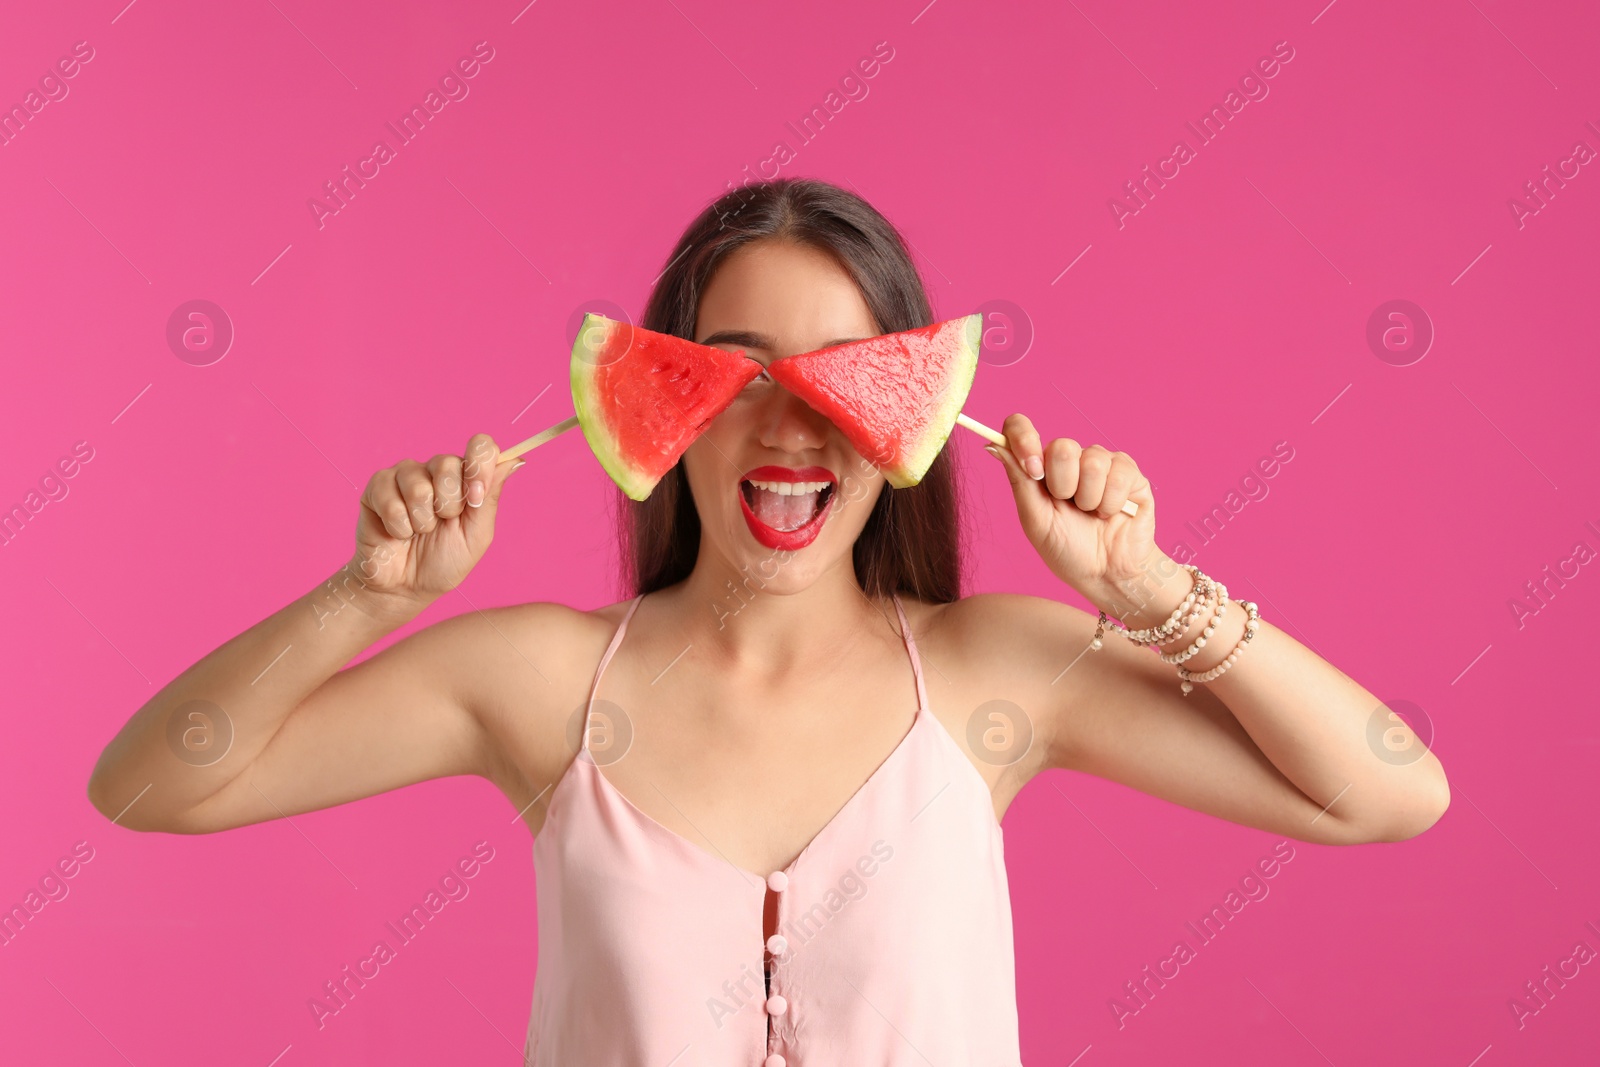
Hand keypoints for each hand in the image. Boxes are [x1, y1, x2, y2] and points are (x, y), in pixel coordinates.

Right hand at [347, 433, 523, 612]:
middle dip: (448, 505)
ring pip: (418, 484)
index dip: (480, 467)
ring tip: (419, 531)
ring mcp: (405, 475)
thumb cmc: (443, 562)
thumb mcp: (476, 534)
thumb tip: (515, 459)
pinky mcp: (377, 487)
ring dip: (422, 520)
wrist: (405, 587)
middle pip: (447, 463)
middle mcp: (436, 470)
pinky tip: (398, 533)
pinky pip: (390, 497)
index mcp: (466, 478)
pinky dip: (398, 526)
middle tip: (442, 523)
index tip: (476, 498)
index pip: (480, 447)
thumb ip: (490, 496)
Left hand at [985, 413, 1167, 615]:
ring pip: (1092, 460)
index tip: (1033, 470)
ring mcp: (1102, 463)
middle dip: (1063, 486)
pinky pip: (1119, 473)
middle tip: (1069, 507)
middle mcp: (1070, 459)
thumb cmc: (1068, 550)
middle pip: (1062, 446)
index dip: (1023, 438)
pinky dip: (1111, 503)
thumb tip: (993, 445)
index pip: (1021, 428)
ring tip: (1092, 514)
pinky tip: (1111, 514)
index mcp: (1040, 468)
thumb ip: (1019, 481)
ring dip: (1088, 498)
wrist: (1106, 574)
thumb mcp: (1035, 520)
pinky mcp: (1129, 472)